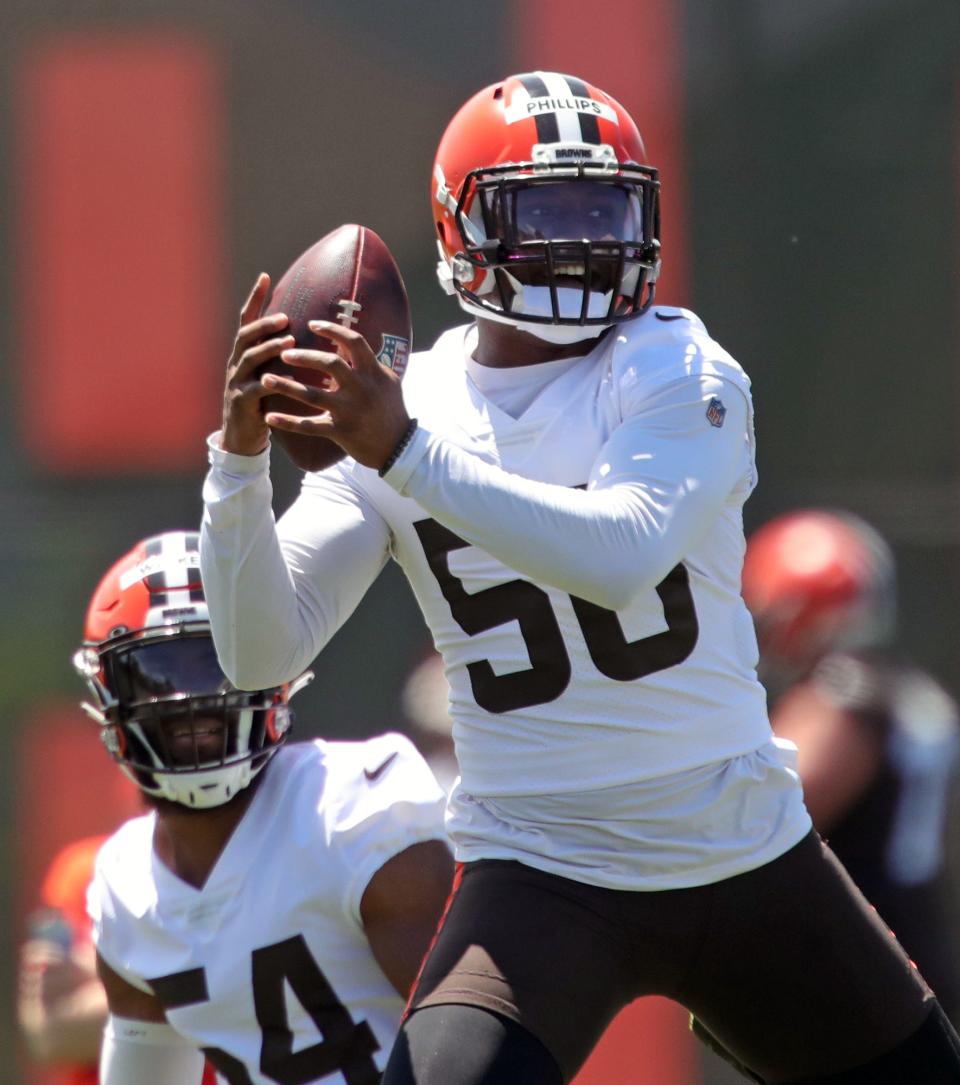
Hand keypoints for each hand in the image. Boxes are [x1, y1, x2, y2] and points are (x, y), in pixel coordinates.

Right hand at [220, 273, 294, 456]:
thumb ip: (276, 356)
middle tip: (285, 317)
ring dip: (269, 348)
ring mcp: (236, 382)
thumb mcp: (266, 374)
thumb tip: (301, 332)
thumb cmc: (260, 403)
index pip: (246, 320)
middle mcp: (236, 364)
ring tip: (289, 341)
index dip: (254, 298)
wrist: (241, 438)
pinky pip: (257, 389)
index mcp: (243, 354)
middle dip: (264, 323)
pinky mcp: (242, 403)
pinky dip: (273, 383)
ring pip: (249, 359)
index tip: (265, 276)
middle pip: (245, 335)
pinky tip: (288, 380)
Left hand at [262, 320, 410, 469]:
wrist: (398, 446)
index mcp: (373, 372)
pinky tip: (269, 417)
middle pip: (329, 363)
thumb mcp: (388, 381)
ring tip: (264, 378)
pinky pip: (309, 426)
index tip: (312, 324)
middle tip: (283, 353)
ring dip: (286, 386)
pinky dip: (287, 422)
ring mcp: (349, 411)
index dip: (332, 330)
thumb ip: (370, 363)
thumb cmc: (392, 410)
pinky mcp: (340, 431)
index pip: (354, 342)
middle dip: (304, 356)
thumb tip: (353, 343)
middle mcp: (361, 388)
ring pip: (312, 395)